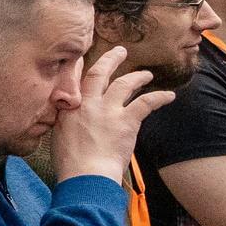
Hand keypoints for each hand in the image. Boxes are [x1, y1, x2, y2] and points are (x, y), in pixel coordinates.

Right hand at [48, 45, 171, 183]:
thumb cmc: (70, 163)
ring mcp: (108, 110)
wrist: (86, 174)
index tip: (86, 57)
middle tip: (120, 51)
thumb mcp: (57, 136)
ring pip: (125, 83)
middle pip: (100, 73)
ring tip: (146, 74)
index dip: (81, 65)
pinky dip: (159, 97)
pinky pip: (146, 102)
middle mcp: (88, 103)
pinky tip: (169, 96)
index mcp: (69, 108)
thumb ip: (66, 121)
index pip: (75, 79)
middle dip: (111, 59)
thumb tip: (71, 118)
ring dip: (138, 77)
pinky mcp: (127, 120)